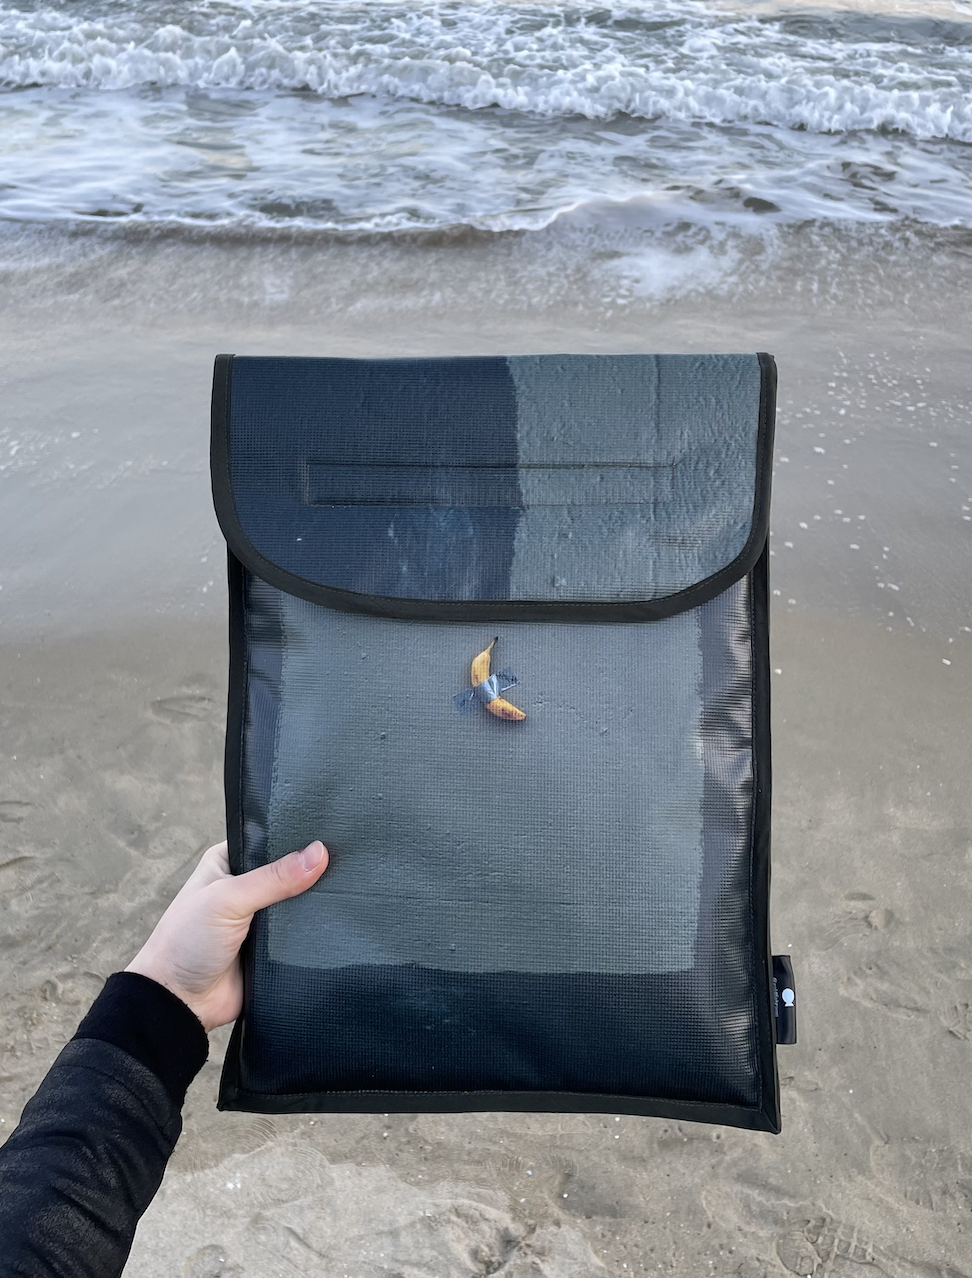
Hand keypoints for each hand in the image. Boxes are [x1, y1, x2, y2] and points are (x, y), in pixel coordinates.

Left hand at [125, 838, 328, 1032]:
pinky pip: (302, 935)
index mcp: (229, 863)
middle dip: (311, 873)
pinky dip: (314, 932)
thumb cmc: (186, 942)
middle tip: (346, 865)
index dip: (298, 838)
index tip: (331, 834)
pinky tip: (340, 922)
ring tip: (349, 892)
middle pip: (290, 872)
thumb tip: (318, 853)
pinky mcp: (274, 947)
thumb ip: (273, 878)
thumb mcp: (227, 899)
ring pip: (299, 904)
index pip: (271, 840)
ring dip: (314, 904)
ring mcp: (261, 918)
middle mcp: (246, 887)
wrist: (180, 1003)